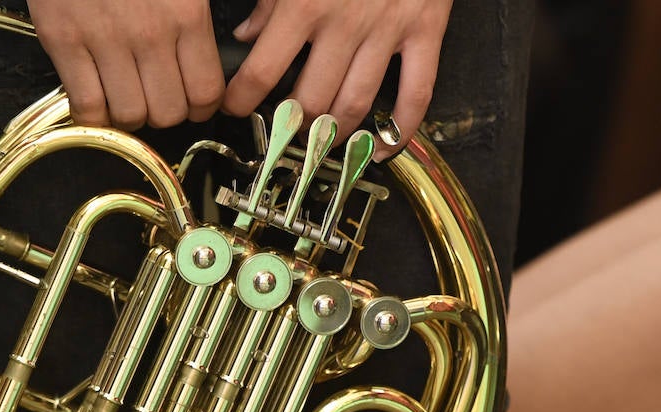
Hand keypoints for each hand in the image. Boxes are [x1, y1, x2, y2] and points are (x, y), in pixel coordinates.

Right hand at [25, 0, 224, 129]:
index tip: (194, 101)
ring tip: (127, 94)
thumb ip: (198, 12)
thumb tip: (211, 57)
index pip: (206, 91)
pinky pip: (86, 106)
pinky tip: (97, 98)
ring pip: (130, 116)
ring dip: (131, 115)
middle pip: (169, 112)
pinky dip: (93, 114)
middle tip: (158, 96)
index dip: (201, 105)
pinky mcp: (63, 40)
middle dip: (167, 112)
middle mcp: (148, 31)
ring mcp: (104, 38)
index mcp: (185, 12)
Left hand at [221, 0, 453, 158]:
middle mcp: (344, 24)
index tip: (235, 109)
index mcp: (304, 3)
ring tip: (322, 142)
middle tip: (283, 131)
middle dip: (292, 124)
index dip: (242, 100)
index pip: (262, 72)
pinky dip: (401, 129)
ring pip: (355, 105)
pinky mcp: (425, 31)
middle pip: (311, 101)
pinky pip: (416, 93)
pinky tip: (383, 148)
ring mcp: (387, 31)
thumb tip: (247, 37)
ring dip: (336, 133)